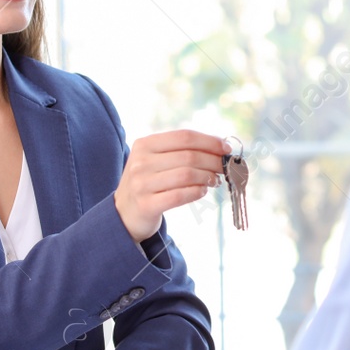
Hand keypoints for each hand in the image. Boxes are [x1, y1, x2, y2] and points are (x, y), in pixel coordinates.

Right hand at [113, 130, 230, 241]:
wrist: (124, 212)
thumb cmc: (148, 182)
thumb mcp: (155, 159)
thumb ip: (181, 151)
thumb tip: (219, 147)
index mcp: (144, 144)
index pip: (184, 137)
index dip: (209, 141)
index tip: (225, 148)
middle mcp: (141, 162)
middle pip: (188, 156)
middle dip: (213, 160)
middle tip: (224, 167)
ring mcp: (142, 184)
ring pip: (187, 175)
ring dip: (208, 177)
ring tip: (214, 180)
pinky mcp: (147, 205)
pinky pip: (180, 196)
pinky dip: (197, 192)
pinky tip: (203, 191)